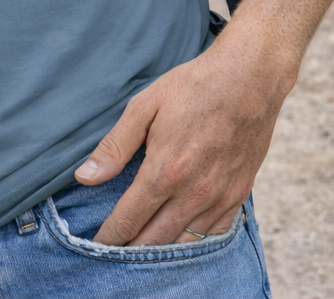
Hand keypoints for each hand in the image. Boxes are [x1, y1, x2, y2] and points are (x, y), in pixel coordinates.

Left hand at [74, 32, 294, 245]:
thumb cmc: (192, 88)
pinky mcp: (238, 196)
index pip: (129, 219)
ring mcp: (219, 198)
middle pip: (155, 240)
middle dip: (130, 250)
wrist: (248, 80)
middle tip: (112, 255)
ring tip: (139, 251)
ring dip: (160, 251)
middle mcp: (193, 193)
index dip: (109, 237)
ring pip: (184, 243)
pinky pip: (213, 235)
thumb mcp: (144, 106)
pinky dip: (193, 243)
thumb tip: (85, 177)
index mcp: (164, 170)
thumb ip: (114, 146)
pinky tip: (179, 239)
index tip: (95, 246)